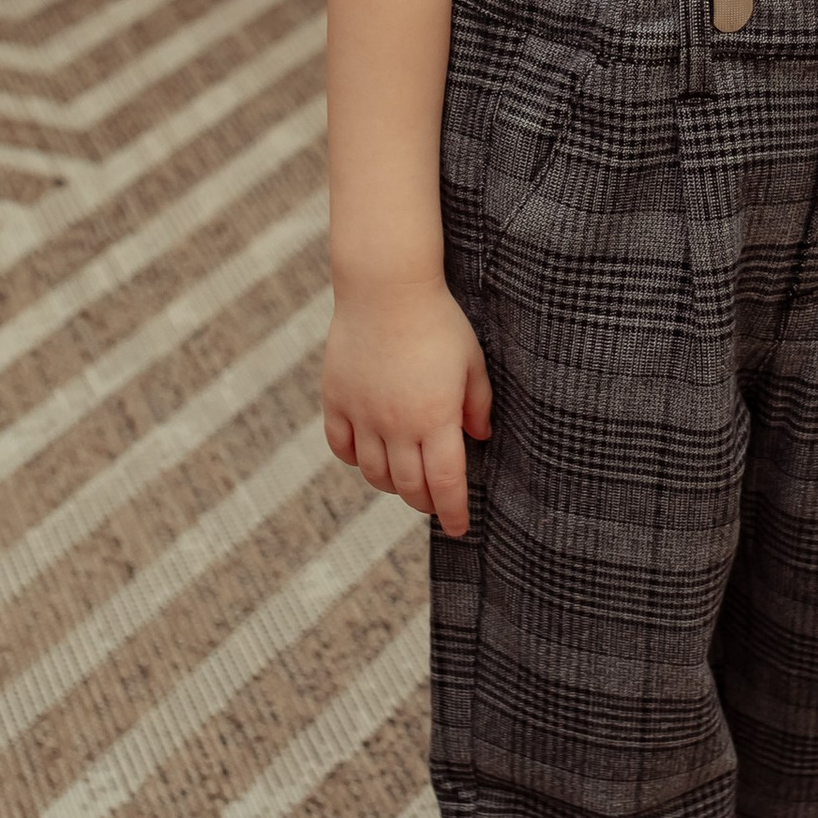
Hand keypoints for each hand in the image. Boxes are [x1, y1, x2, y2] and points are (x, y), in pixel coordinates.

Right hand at [322, 278, 492, 531]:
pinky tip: (370, 454)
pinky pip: (342, 447)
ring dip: (391, 485)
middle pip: (408, 486)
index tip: (459, 528)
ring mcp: (362, 413)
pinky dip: (356, 459)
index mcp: (436, 418)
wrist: (386, 288)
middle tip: (434, 502)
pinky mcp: (336, 399)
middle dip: (425, 502)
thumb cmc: (439, 321)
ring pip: (374, 473)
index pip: (446, 483)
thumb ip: (478, 404)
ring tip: (404, 480)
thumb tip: (481, 438)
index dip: (453, 512)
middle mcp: (397, 424)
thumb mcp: (472, 362)